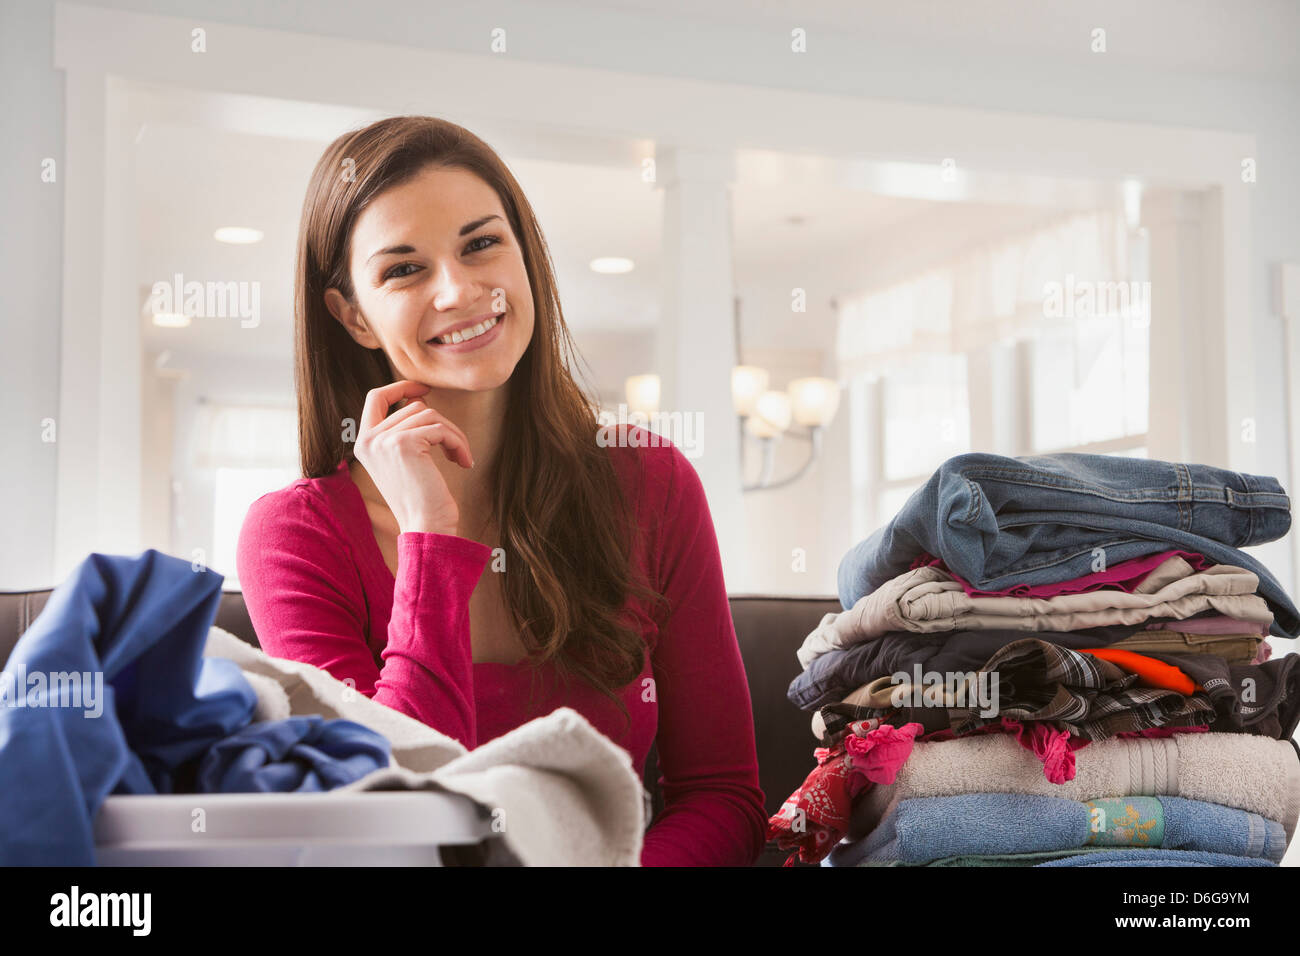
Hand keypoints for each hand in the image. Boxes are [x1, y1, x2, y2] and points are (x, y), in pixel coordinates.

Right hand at [352, 380, 473, 535]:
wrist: (425, 527)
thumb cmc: (421, 498)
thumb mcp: (404, 460)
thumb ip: (403, 430)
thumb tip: (420, 398)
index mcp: (363, 443)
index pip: (375, 397)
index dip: (401, 387)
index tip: (425, 389)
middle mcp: (367, 439)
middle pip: (414, 406)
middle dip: (442, 424)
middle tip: (455, 448)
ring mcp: (383, 440)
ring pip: (430, 414)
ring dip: (453, 434)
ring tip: (460, 456)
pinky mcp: (403, 443)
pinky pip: (440, 428)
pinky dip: (458, 443)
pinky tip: (464, 462)